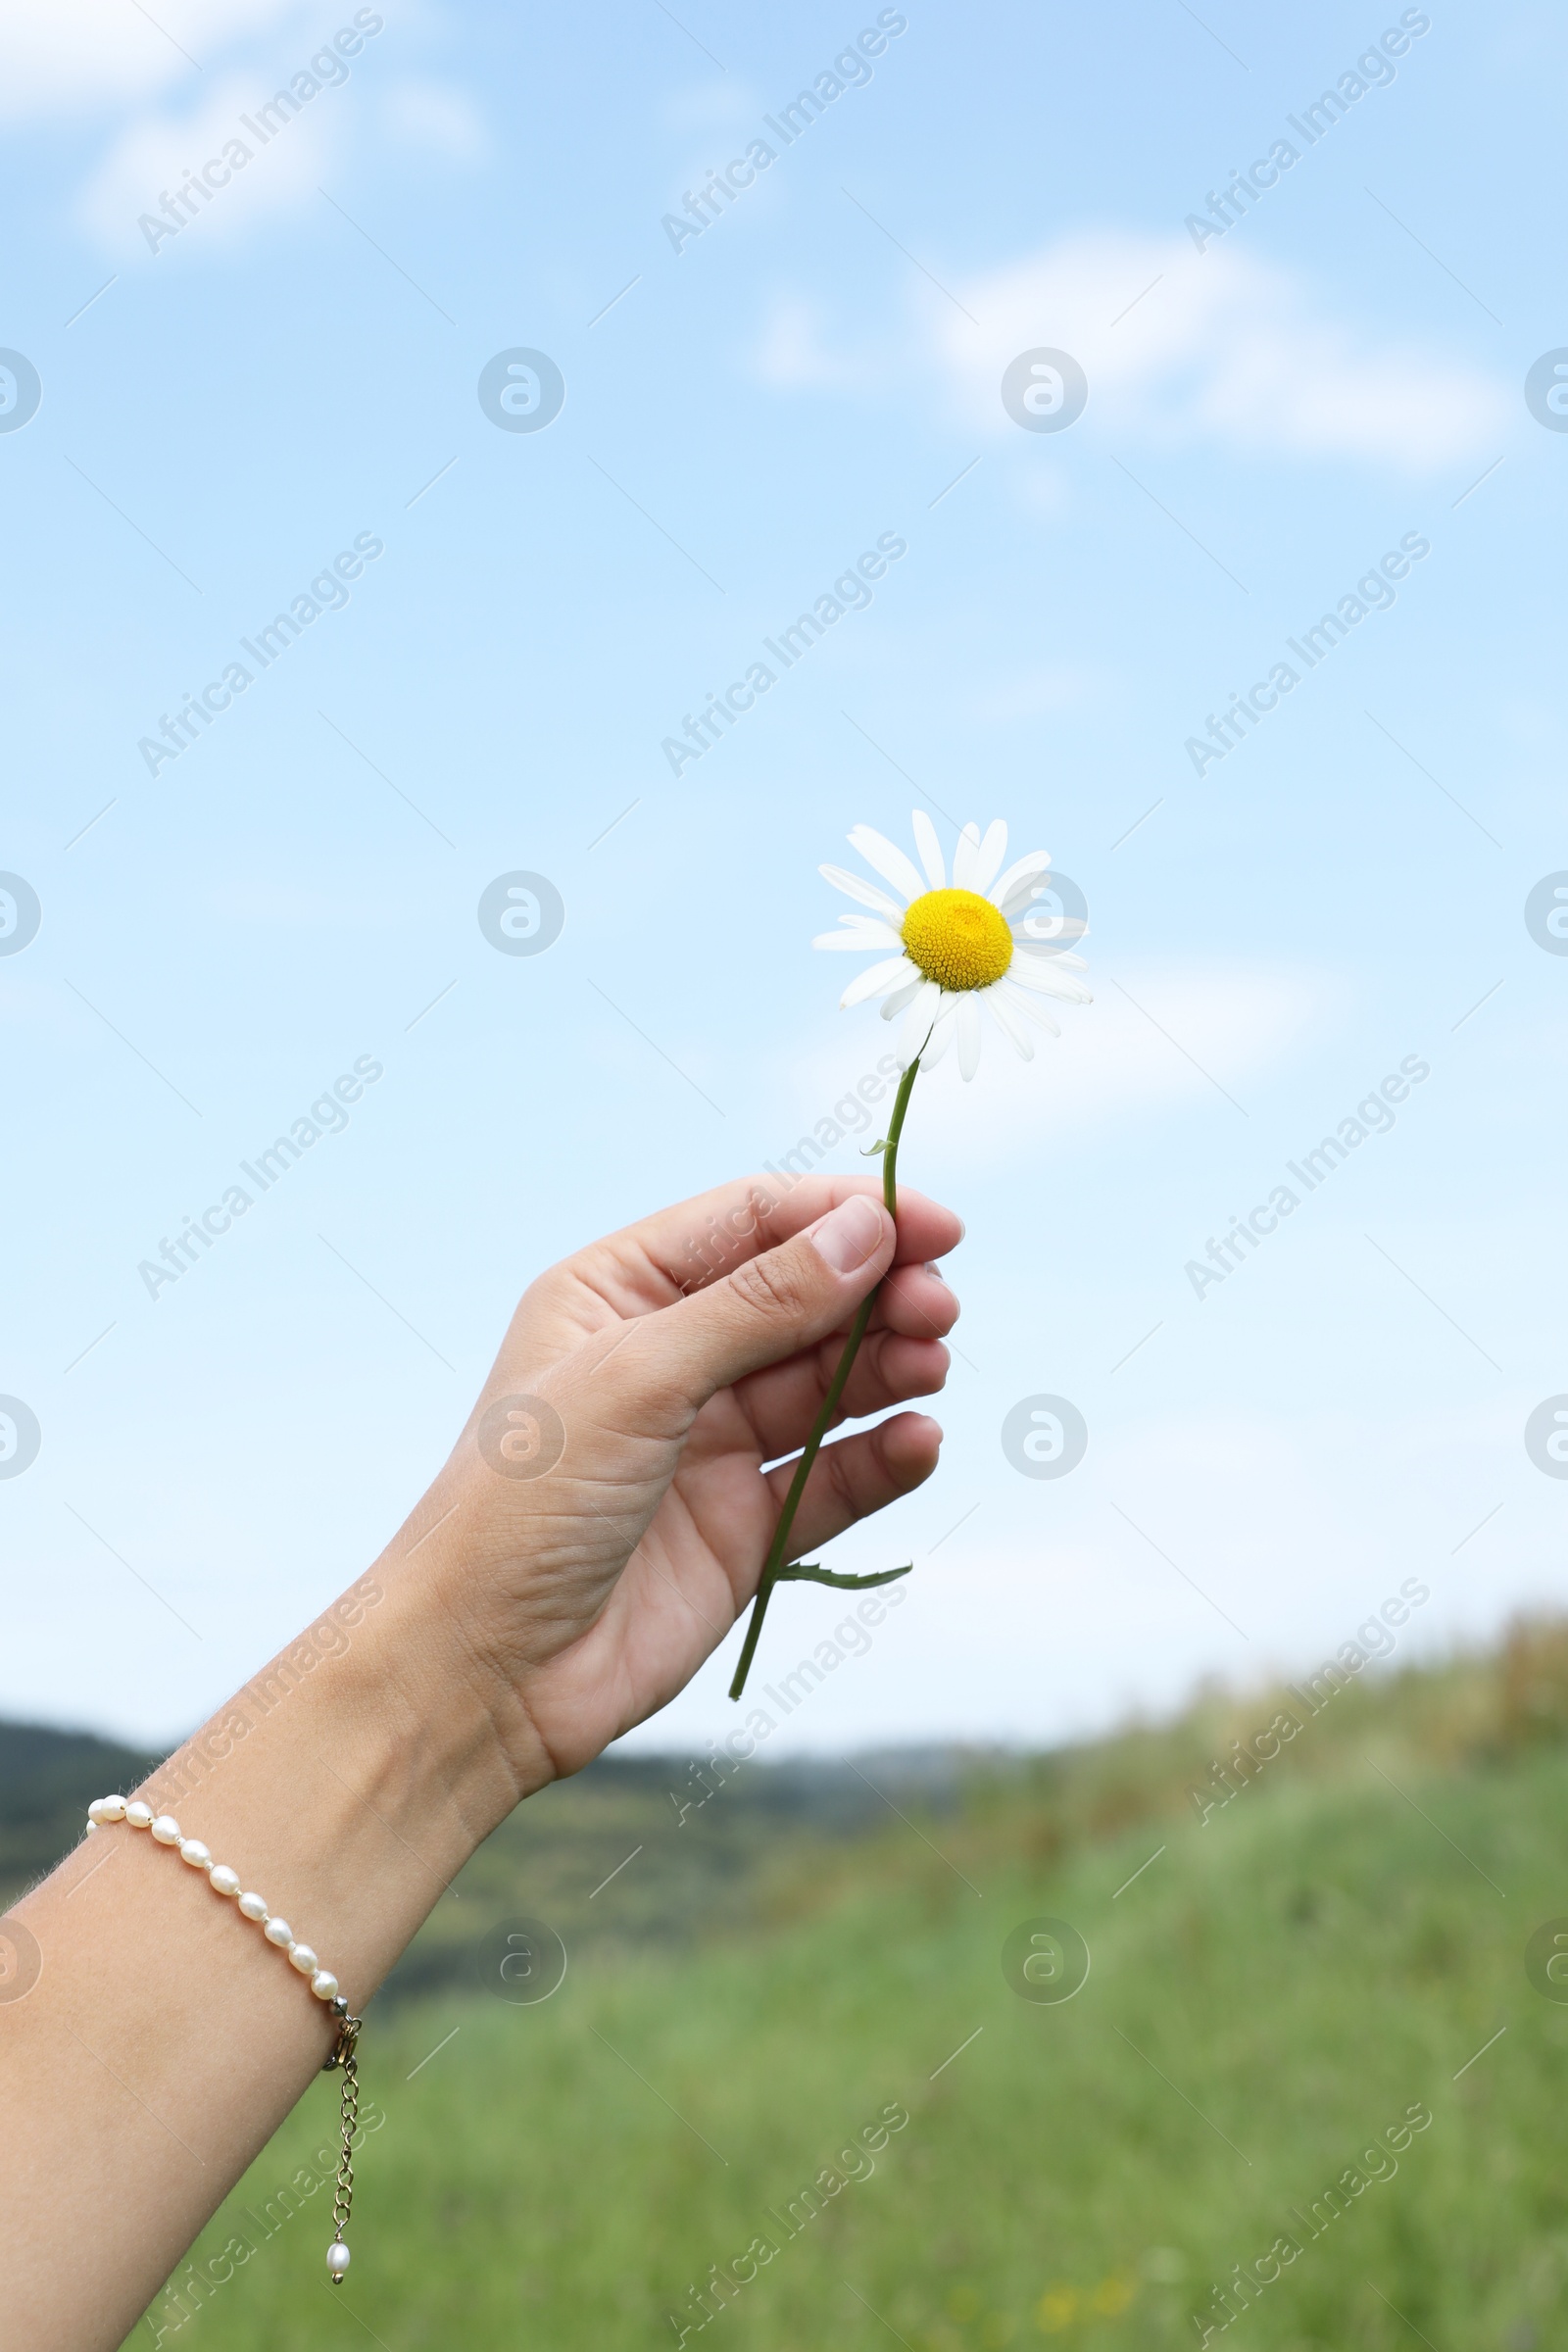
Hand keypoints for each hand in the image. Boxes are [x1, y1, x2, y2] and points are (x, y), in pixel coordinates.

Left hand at [401, 1175, 961, 1786]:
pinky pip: (832, 1479)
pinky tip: (917, 1442)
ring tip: (930, 1367)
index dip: (847, 1217)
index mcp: (618, 1293)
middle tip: (938, 1307)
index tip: (936, 1225)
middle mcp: (667, 1359)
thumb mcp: (639, 1377)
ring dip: (887, 1368)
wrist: (479, 1671)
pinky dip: (881, 1457)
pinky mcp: (743, 1531)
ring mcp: (707, 1446)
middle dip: (877, 1294)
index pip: (753, 1224)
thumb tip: (867, 1230)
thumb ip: (760, 1304)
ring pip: (826, 1385)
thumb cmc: (523, 1503)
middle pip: (803, 1300)